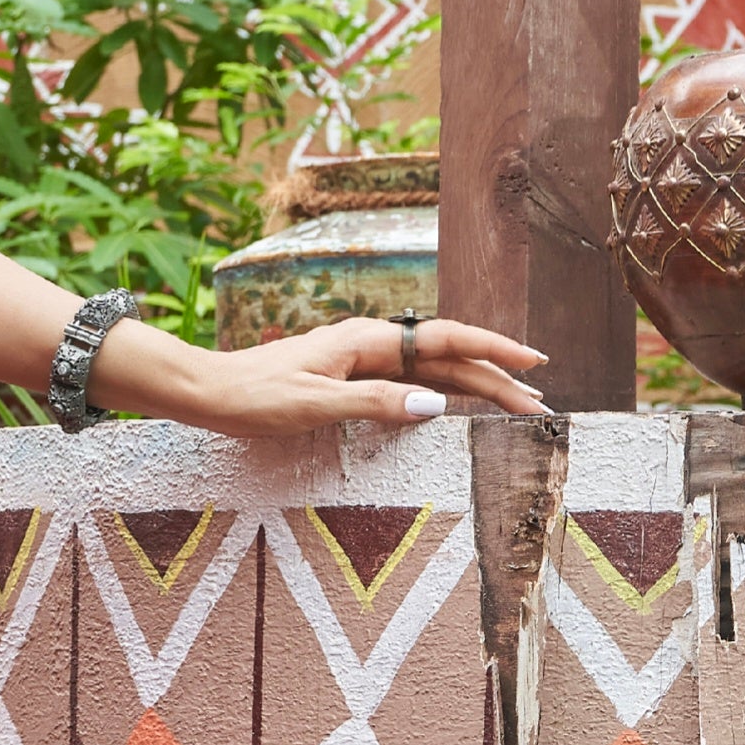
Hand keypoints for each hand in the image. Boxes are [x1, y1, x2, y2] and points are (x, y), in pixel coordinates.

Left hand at [103, 310, 551, 438]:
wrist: (208, 393)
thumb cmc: (254, 397)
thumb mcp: (315, 404)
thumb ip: (376, 403)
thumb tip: (435, 402)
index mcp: (367, 340)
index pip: (446, 339)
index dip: (494, 350)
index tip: (533, 364)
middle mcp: (369, 343)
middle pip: (446, 356)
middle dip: (494, 377)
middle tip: (537, 404)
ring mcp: (359, 359)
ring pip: (430, 369)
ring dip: (472, 384)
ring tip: (512, 404)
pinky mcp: (348, 377)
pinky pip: (407, 381)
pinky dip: (439, 392)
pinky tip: (455, 405)